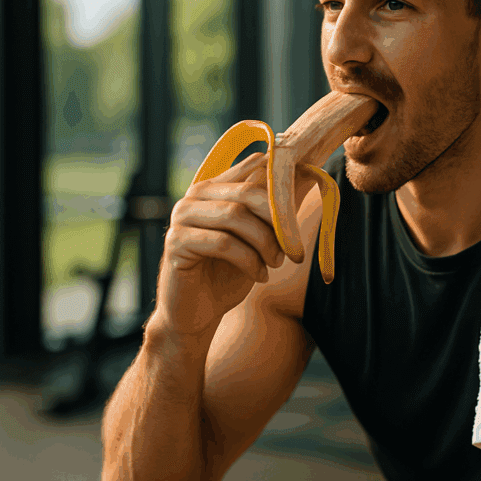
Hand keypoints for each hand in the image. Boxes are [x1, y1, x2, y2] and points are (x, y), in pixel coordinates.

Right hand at [155, 152, 286, 338]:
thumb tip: (304, 173)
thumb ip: (273, 209)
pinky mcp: (176, 242)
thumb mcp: (259, 238)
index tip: (302, 208)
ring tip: (276, 263)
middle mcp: (195, 195)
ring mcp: (182, 216)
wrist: (198, 313)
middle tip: (293, 248)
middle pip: (246, 192)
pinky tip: (261, 276)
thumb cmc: (229, 273)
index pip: (255, 168)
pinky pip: (222, 243)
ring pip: (234, 215)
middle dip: (276, 220)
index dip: (283, 185)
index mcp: (217, 187)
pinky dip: (249, 261)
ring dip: (265, 242)